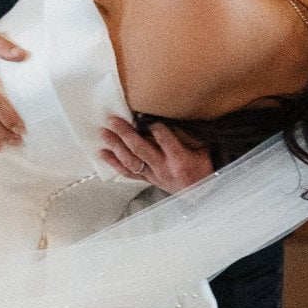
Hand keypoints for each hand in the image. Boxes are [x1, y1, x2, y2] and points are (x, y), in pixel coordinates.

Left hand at [99, 115, 215, 191]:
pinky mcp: (148, 180)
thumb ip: (191, 134)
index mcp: (180, 159)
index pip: (163, 139)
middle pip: (140, 149)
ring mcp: (153, 175)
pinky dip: (114, 163)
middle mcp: (163, 168)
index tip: (144, 114)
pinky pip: (128, 172)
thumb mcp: (204, 150)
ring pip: (131, 161)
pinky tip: (103, 154)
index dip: (153, 126)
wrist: (202, 195)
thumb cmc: (204, 169)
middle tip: (113, 121)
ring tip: (104, 133)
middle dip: (125, 133)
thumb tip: (180, 112)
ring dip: (116, 146)